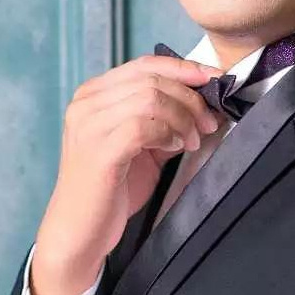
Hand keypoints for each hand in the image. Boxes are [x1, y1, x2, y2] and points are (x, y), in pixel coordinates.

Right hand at [30, 53, 223, 294]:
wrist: (81, 230)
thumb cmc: (111, 190)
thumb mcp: (141, 146)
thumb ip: (164, 121)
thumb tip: (205, 105)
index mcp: (93, 95)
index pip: (145, 65)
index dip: (184, 68)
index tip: (214, 79)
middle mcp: (86, 104)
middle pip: (152, 80)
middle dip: (190, 99)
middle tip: (208, 123)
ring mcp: (89, 126)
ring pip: (150, 100)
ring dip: (182, 118)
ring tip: (191, 141)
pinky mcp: (99, 151)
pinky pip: (143, 127)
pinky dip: (168, 134)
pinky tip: (174, 148)